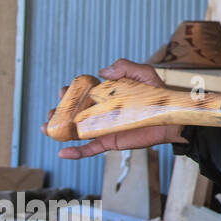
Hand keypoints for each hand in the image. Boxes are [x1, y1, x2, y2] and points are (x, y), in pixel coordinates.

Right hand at [43, 58, 187, 158]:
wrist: (173, 118)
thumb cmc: (159, 95)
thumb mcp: (144, 74)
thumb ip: (125, 67)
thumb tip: (101, 71)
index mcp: (105, 95)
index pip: (82, 93)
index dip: (69, 92)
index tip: (64, 91)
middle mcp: (101, 111)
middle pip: (73, 111)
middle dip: (59, 110)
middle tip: (53, 111)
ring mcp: (103, 128)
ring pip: (76, 130)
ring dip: (59, 130)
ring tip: (47, 127)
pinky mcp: (110, 141)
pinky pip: (90, 148)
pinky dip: (77, 152)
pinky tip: (63, 153)